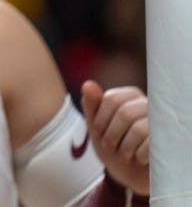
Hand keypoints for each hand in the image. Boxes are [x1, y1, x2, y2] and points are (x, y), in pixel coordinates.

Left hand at [82, 80, 150, 195]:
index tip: (99, 133)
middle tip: (109, 146)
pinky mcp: (169, 138)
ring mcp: (161, 121)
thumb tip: (87, 84)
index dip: (100, 120)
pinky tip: (138, 158)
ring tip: (124, 153)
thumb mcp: (97, 126)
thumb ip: (92, 105)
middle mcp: (148, 104)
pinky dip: (139, 155)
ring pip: (138, 129)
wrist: (131, 172)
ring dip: (125, 147)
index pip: (112, 99)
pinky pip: (153, 144)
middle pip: (125, 113)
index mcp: (129, 96)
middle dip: (111, 134)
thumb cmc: (113, 144)